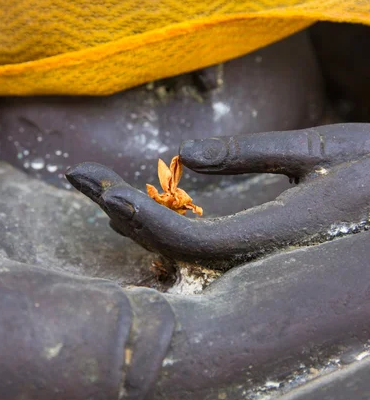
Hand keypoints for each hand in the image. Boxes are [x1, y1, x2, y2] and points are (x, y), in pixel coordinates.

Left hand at [66, 123, 369, 267]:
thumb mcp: (321, 150)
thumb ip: (252, 153)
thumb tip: (185, 153)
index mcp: (278, 229)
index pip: (193, 238)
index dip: (146, 216)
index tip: (106, 188)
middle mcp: (260, 248)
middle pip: (174, 244)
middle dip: (121, 210)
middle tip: (79, 174)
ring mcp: (257, 247)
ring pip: (180, 243)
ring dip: (133, 213)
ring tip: (94, 183)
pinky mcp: (256, 237)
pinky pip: (196, 236)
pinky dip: (159, 215)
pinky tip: (138, 197)